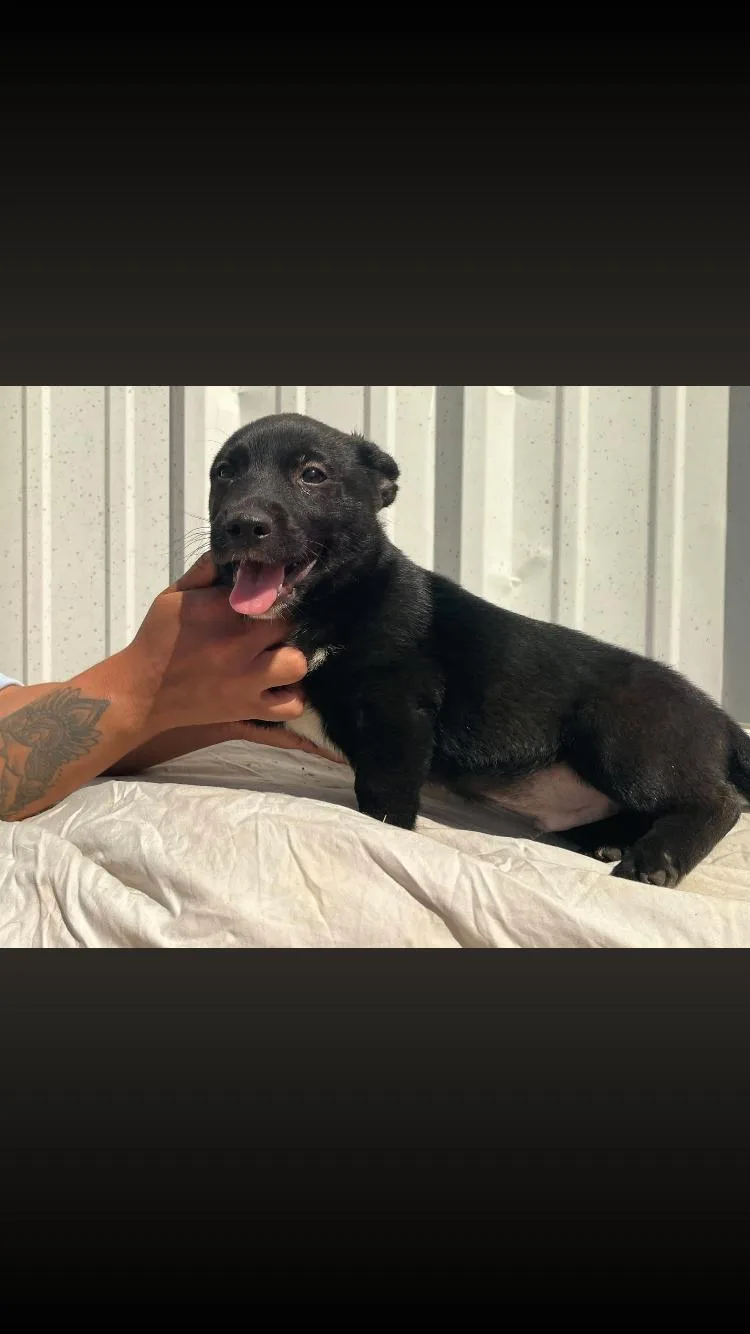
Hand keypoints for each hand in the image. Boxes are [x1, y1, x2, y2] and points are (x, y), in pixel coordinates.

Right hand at [111, 553, 308, 733]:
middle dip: (283, 625)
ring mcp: (246, 678)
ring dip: (291, 659)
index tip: (270, 600)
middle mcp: (238, 643)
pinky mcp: (248, 707)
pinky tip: (277, 687)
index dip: (274, 595)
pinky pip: (292, 705)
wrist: (142, 691)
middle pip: (289, 625)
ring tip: (276, 658)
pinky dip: (291, 698)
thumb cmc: (158, 639)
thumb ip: (204, 571)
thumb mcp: (173, 596)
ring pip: (297, 663)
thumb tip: (231, 552)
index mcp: (221, 610)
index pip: (268, 593)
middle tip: (270, 631)